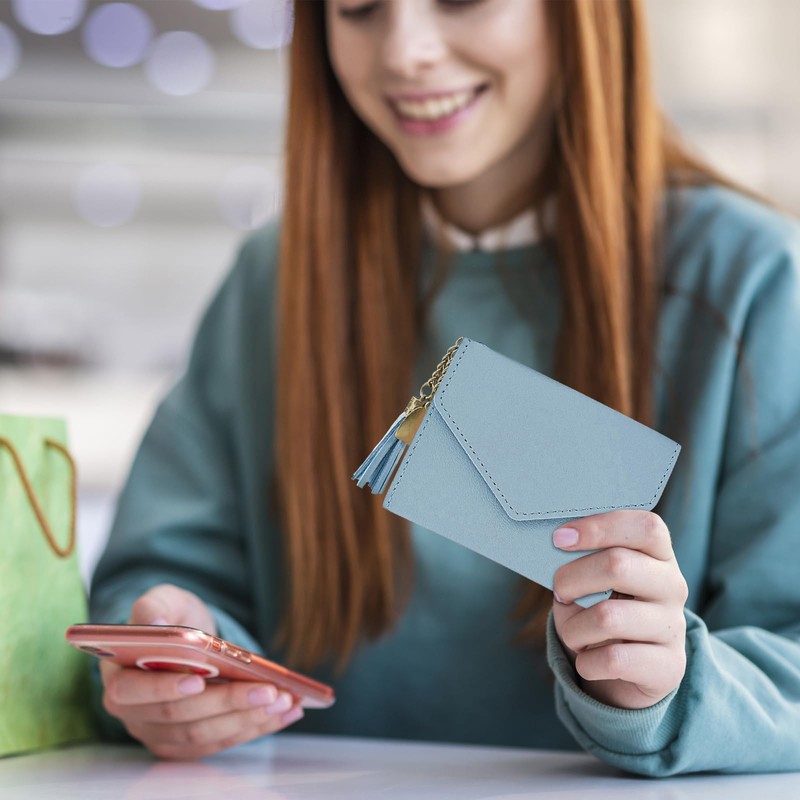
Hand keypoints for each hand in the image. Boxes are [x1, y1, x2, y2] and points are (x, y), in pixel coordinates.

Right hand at [100, 583, 303, 759]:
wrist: (186, 641)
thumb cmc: (173, 619)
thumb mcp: (164, 600)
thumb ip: (153, 605)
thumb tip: (155, 620)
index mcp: (119, 677)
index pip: (132, 692)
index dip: (164, 688)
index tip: (198, 681)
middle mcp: (135, 714)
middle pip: (181, 716)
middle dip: (227, 702)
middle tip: (267, 689)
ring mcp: (162, 734)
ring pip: (205, 734)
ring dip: (248, 718)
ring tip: (283, 699)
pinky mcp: (188, 745)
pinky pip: (222, 742)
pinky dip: (256, 728)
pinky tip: (286, 712)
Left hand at [551, 511, 688, 709]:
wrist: (630, 670)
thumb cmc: (604, 609)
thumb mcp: (595, 579)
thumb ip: (580, 560)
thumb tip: (556, 547)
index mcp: (658, 554)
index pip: (644, 527)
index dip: (600, 527)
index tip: (560, 538)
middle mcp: (673, 586)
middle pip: (618, 565)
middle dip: (572, 578)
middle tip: (559, 592)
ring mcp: (673, 626)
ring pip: (608, 617)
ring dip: (574, 628)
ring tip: (573, 633)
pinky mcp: (669, 667)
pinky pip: (614, 659)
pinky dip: (587, 661)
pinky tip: (588, 660)